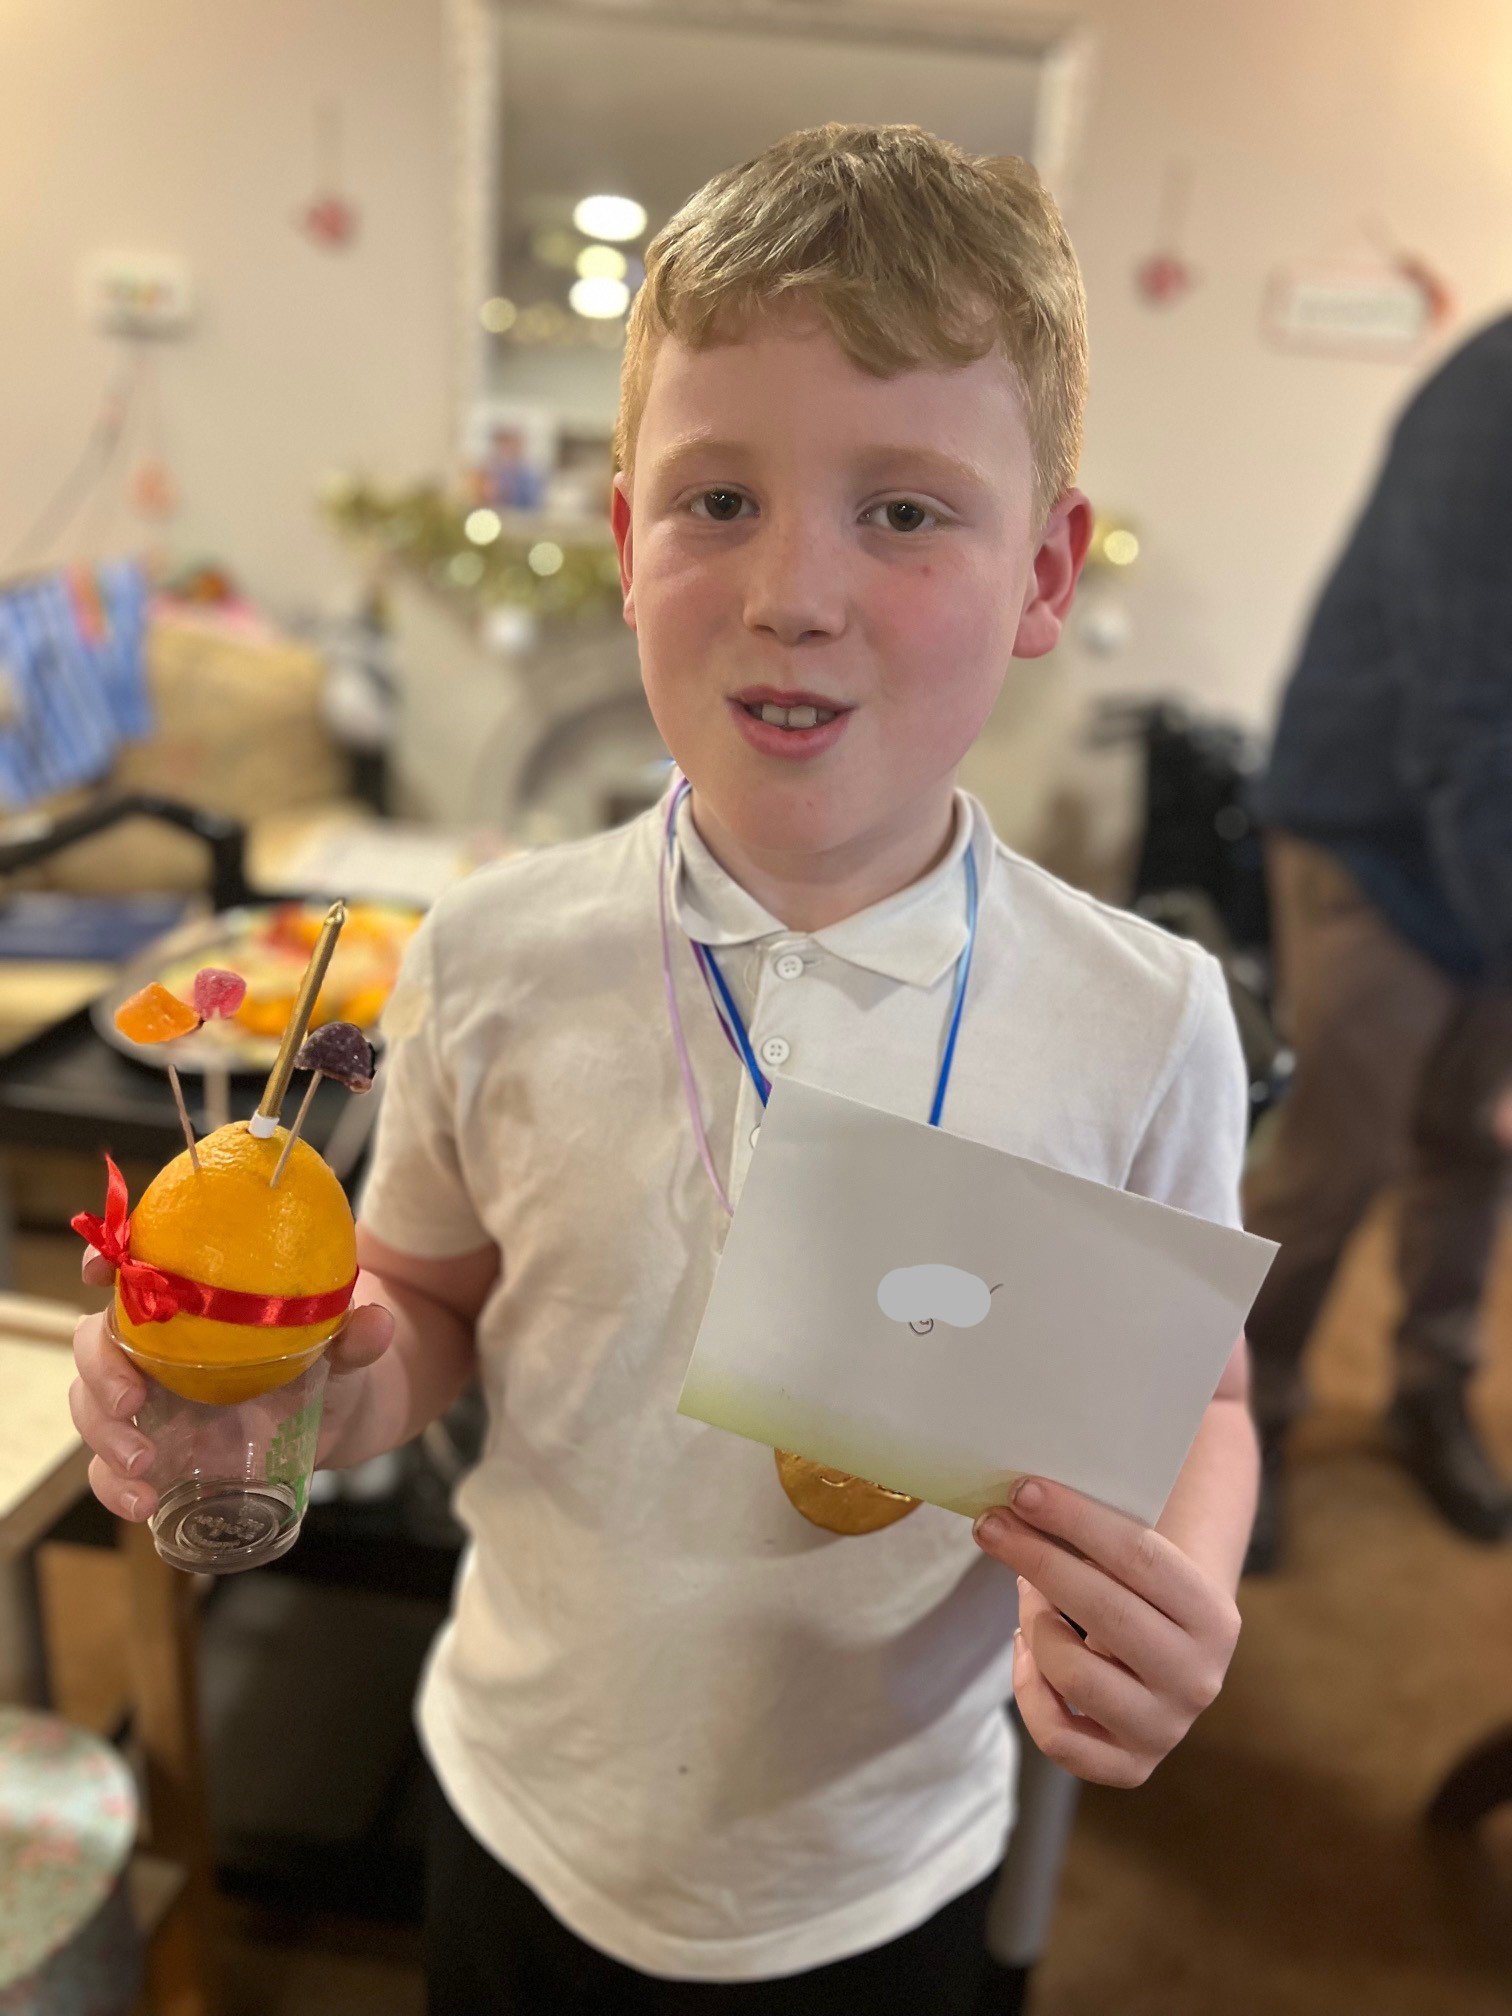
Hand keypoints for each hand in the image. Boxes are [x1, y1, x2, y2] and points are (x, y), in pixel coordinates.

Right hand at [70, 1247, 393, 1518]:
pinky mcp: (157, 1451)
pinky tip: (139, 1503)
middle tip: (131, 1403)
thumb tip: (376, 1324)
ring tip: (143, 1468)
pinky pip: (112, 1468)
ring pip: (93, 1408)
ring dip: (103, 1438)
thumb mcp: (344, 1342)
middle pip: (96, 1346)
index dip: (105, 1262)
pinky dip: (113, 1485)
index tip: (97, 1271)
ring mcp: (150, 1402)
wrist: (342, 1410)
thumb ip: (357, 1334)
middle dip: (100, 1372)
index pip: (132, 1270)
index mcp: (190, 1303)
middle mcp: (157, 1346)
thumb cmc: (331, 1355)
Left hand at [973, 1477, 1241, 1787]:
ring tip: (1028, 1590)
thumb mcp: (1144, 1554)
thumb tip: (1025, 1492)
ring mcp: (1165, 1729)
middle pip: (1103, 1610)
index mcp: (1214, 1616)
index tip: (1023, 1489)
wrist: (1174, 1653)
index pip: (1141, 1557)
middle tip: (990, 1524)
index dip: (1076, 1519)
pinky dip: (1030, 1690)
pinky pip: (1058, 1737)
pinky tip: (1026, 1649)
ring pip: (1073, 1673)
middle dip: (1037, 1558)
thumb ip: (1099, 1527)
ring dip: (1036, 1623)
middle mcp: (1199, 1678)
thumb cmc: (1143, 1588)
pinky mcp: (1130, 1765)